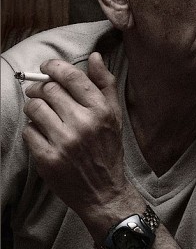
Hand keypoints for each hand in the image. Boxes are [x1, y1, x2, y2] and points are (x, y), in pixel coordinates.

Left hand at [22, 52, 128, 216]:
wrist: (104, 191)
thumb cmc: (108, 149)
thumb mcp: (114, 115)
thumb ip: (105, 83)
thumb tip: (95, 57)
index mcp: (101, 110)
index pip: (72, 77)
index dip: (54, 67)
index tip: (47, 67)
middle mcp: (83, 124)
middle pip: (49, 90)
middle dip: (41, 87)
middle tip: (41, 92)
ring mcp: (64, 142)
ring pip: (35, 108)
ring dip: (34, 106)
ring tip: (41, 112)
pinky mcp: (48, 159)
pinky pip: (28, 131)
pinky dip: (32, 129)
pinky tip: (43, 133)